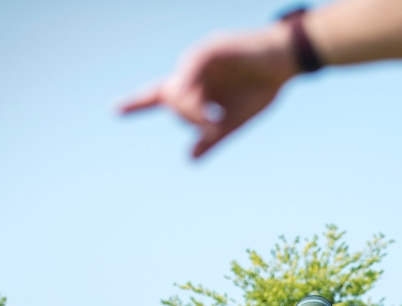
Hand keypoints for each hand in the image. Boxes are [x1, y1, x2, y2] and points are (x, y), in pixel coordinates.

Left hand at [119, 24, 295, 157]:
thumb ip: (211, 138)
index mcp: (197, 87)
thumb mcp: (234, 121)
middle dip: (184, 117)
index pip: (160, 95)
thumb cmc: (262, 87)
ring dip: (191, 112)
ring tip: (215, 122)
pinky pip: (191, 74)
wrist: (285, 61)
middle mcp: (193, 72)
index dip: (138, 104)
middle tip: (210, 128)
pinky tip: (208, 110)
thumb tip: (189, 159)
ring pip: (179, 90)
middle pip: (171, 98)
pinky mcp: (211, 50)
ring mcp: (200, 60)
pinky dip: (195, 96)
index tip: (117, 111)